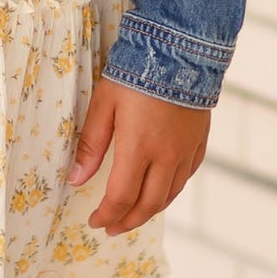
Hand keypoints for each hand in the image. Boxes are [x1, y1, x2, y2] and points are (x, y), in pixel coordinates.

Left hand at [68, 78, 209, 234]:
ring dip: (150, 210)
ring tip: (133, 214)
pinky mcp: (200, 141)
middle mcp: (167, 156)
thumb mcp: (104, 105)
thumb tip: (76, 180)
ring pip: (170, 194)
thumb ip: (91, 145)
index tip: (95, 222)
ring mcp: (186, 151)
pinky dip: (170, 190)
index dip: (106, 215)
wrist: (181, 50)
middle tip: (112, 227)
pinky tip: (160, 190)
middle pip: (148, 205)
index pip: (121, 198)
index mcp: (139, 149)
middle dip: (128, 221)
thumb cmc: (135, 74)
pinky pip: (186, 176)